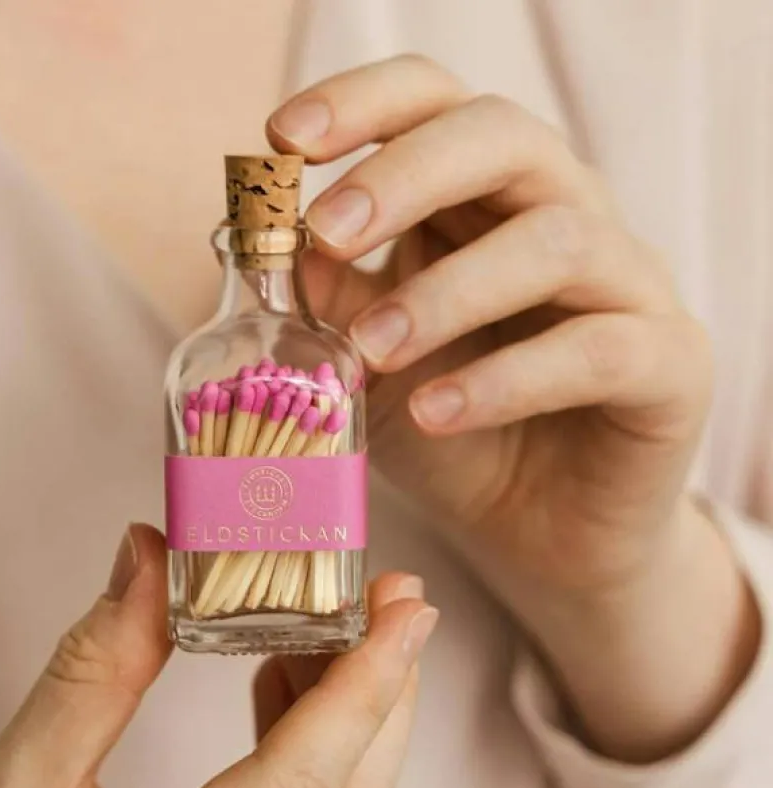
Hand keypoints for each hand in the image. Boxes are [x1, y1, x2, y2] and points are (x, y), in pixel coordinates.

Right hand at [0, 525, 434, 787]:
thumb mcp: (14, 783)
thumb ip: (98, 666)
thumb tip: (154, 559)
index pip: (297, 785)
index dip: (364, 684)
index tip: (403, 609)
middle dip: (384, 697)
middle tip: (388, 608)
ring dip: (362, 741)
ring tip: (333, 648)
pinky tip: (300, 722)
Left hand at [268, 56, 757, 760]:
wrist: (534, 533)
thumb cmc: (451, 434)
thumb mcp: (370, 365)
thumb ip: (332, 303)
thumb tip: (270, 251)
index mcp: (484, 201)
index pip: (438, 103)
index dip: (363, 103)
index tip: (284, 139)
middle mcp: (564, 217)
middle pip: (504, 137)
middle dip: (405, 175)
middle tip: (328, 231)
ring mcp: (627, 285)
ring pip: (556, 241)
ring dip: (447, 293)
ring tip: (374, 351)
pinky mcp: (669, 364)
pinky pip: (599, 350)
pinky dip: (506, 380)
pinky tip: (437, 414)